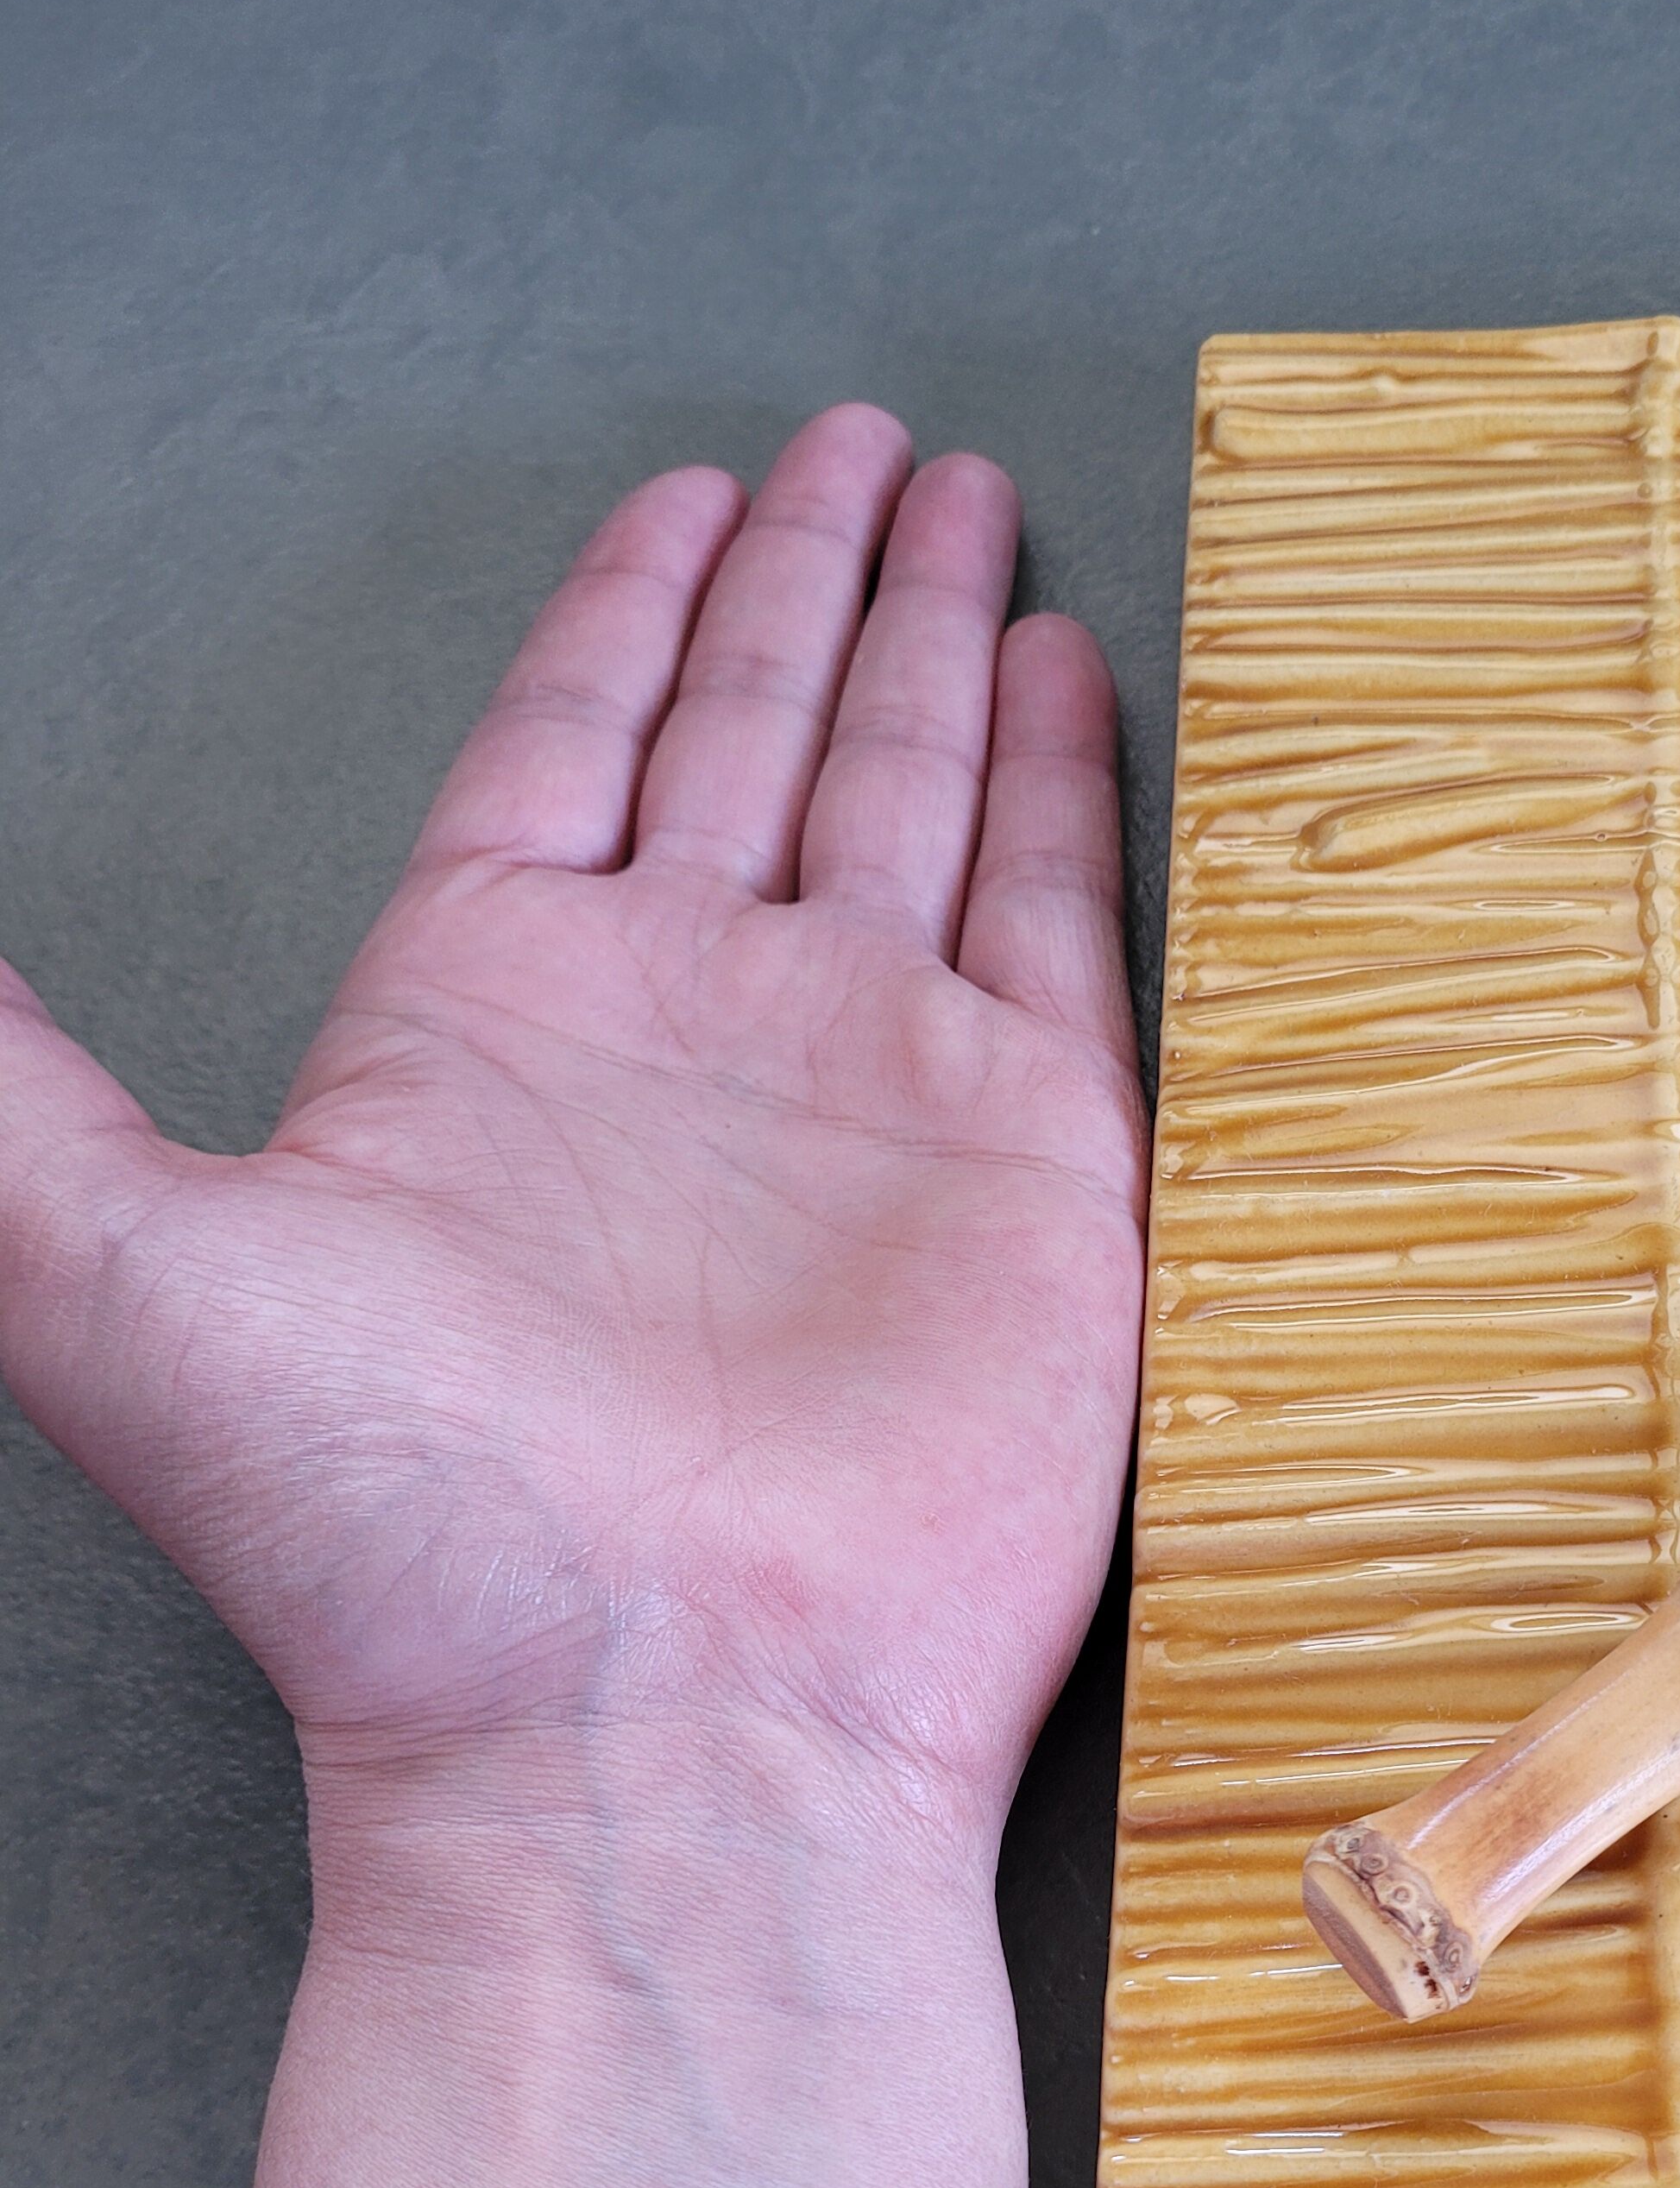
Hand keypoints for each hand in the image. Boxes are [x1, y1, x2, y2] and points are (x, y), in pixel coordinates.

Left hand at [0, 405, 1147, 1834]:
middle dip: (809, 582)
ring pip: (912, 795)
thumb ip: (2, 1096)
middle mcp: (688, 1024)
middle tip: (862, 445)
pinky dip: (1063, 788)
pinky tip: (1066, 674)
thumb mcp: (118, 1268)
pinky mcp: (1034, 1163)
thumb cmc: (403, 1535)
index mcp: (489, 1012)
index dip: (629, 607)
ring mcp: (870, 1086)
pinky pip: (1056, 923)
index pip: (571, 741)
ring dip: (937, 645)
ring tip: (969, 505)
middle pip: (755, 731)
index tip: (687, 490)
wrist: (658, 1742)